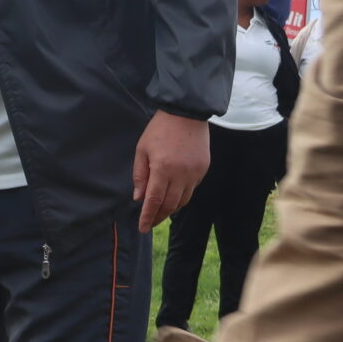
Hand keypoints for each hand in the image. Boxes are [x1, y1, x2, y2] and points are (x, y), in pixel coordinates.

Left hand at [131, 110, 209, 231]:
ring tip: (161, 212)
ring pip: (183, 200)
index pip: (154, 201)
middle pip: (169, 205)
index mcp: (162, 169)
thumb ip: (140, 175)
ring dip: (171, 209)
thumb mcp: (142, 149)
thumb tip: (139, 198)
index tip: (142, 228)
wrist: (187, 113)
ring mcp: (194, 173)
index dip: (148, 216)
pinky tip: (174, 196)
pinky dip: (182, 196)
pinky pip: (192, 189)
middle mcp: (180, 174)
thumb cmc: (160, 129)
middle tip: (150, 223)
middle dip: (158, 216)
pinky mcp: (203, 169)